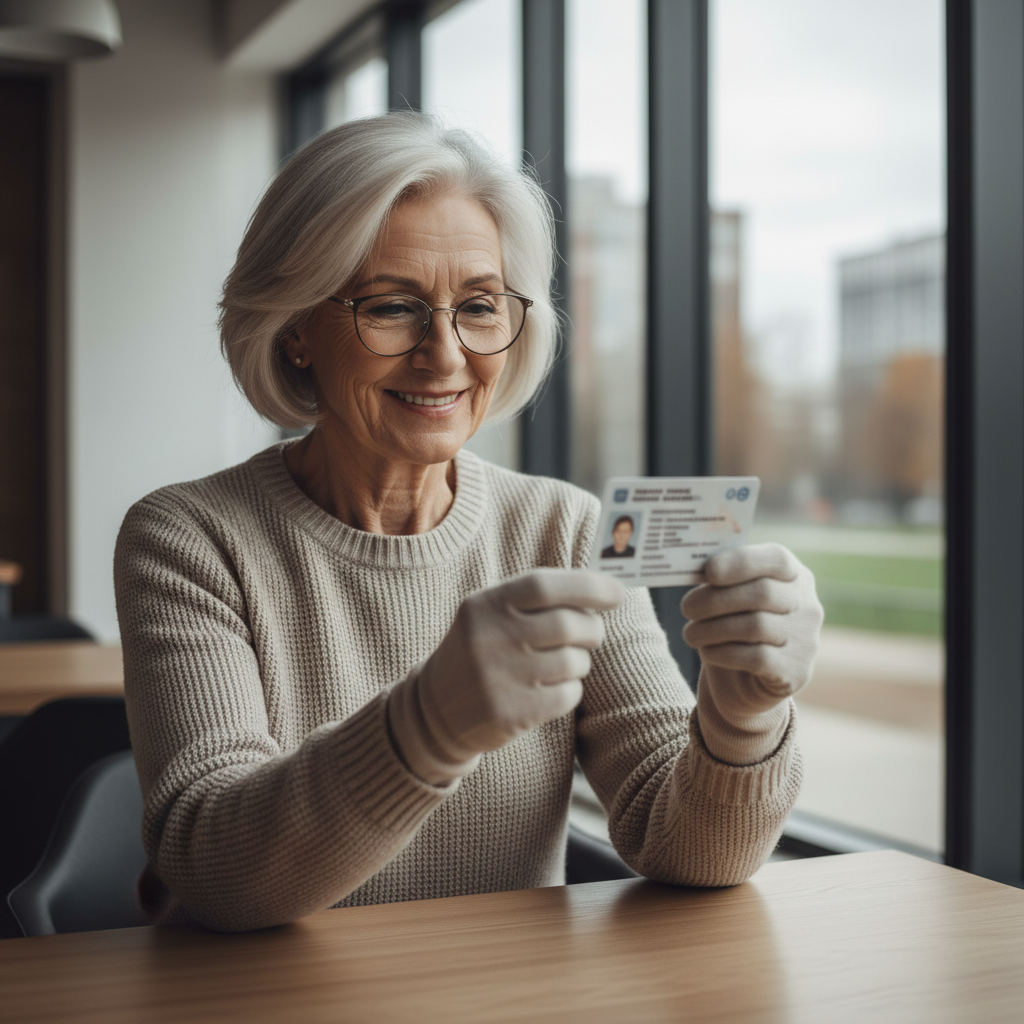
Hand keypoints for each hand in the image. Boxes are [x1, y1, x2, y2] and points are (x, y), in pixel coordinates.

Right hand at [389, 569, 624, 784]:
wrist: (437, 708)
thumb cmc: (482, 649)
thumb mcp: (491, 613)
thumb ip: (537, 598)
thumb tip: (605, 589)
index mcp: (485, 605)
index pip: (544, 585)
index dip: (588, 587)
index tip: (617, 593)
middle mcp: (489, 638)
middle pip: (568, 625)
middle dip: (592, 628)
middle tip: (591, 633)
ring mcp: (499, 677)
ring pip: (574, 662)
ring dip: (579, 662)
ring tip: (561, 664)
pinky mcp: (510, 712)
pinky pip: (568, 695)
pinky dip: (570, 690)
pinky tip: (550, 690)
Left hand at [681, 543, 822, 765]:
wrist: (745, 683)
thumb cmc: (734, 628)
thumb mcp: (732, 598)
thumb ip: (723, 580)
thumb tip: (695, 566)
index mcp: (794, 576)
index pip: (777, 559)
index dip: (742, 562)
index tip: (709, 571)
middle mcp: (807, 606)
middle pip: (763, 593)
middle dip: (716, 599)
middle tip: (687, 608)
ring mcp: (806, 640)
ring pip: (756, 626)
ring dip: (713, 629)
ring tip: (690, 633)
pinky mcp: (796, 672)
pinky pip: (756, 658)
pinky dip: (723, 653)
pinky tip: (707, 652)